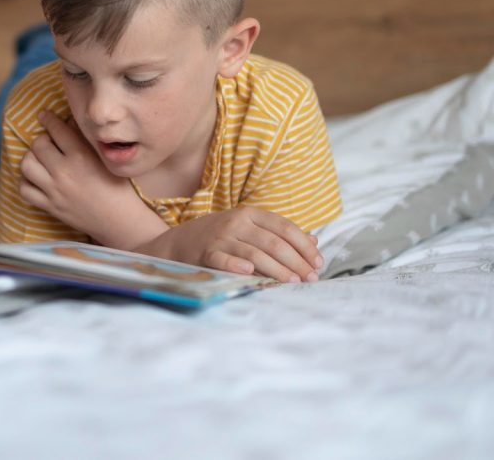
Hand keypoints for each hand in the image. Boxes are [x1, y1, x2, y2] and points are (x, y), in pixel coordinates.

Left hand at [18, 111, 167, 248]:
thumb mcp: (107, 159)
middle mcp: (64, 172)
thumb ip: (87, 141)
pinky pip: (25, 190)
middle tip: (48, 141)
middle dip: (41, 139)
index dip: (48, 119)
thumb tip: (71, 122)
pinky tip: (35, 179)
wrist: (120, 221)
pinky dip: (26, 182)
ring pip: (26, 165)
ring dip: (30, 158)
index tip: (45, 115)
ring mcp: (54, 191)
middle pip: (38, 145)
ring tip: (39, 159)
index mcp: (81, 157)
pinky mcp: (50, 207)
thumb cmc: (119, 188)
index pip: (57, 129)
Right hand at [140, 205, 322, 282]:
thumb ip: (278, 234)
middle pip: (273, 242)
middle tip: (311, 279)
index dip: (304, 245)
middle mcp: (236, 222)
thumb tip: (313, 241)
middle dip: (296, 261)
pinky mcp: (206, 252)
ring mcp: (220, 237)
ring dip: (277, 269)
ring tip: (293, 282)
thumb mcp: (247, 229)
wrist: (177, 243)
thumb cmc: (219, 238)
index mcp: (249, 213)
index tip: (318, 263)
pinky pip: (224, 259)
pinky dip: (237, 265)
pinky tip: (251, 273)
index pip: (284, 227)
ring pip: (255, 253)